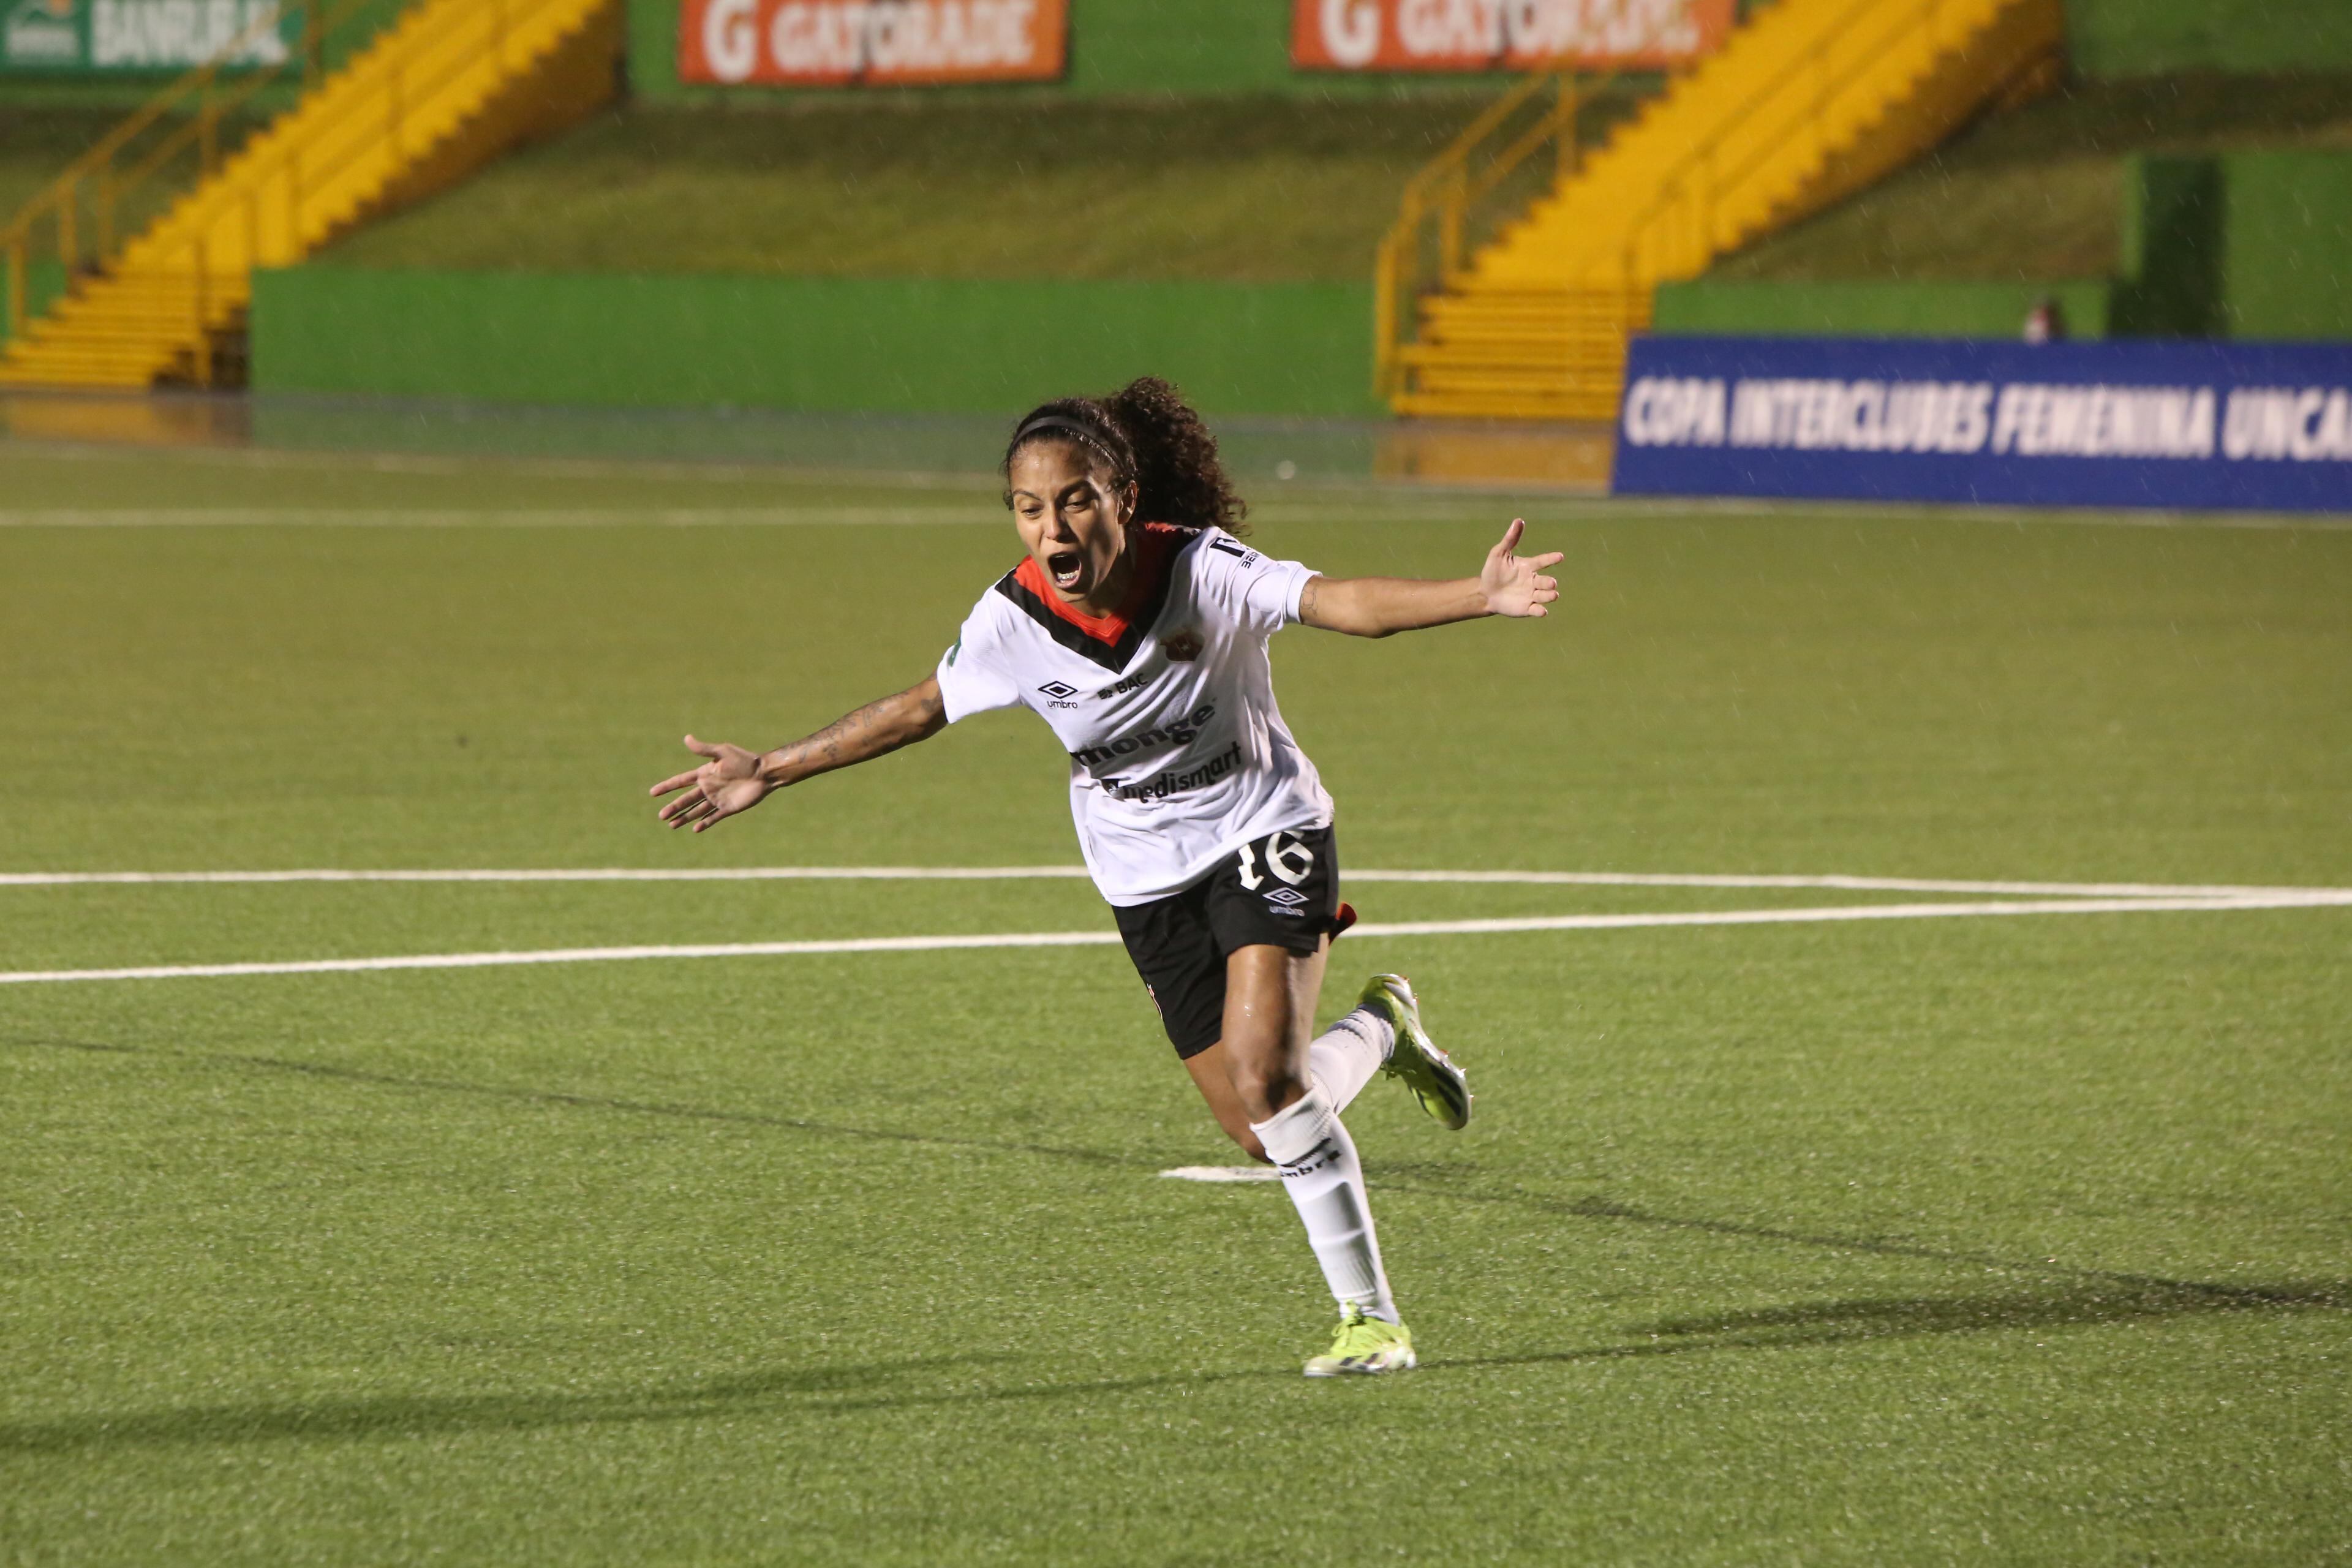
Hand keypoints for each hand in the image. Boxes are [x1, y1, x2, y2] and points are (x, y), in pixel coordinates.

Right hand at [649, 734, 771, 832]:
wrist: (765, 773)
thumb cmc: (745, 760)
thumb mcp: (723, 751)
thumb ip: (704, 749)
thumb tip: (686, 738)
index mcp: (705, 774)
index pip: (681, 781)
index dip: (667, 786)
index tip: (652, 792)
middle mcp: (709, 787)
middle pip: (686, 799)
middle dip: (673, 807)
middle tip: (661, 816)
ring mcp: (718, 799)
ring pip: (697, 811)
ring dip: (684, 817)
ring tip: (671, 825)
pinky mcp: (728, 808)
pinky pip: (713, 817)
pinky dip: (704, 823)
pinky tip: (694, 828)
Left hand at [1479, 519, 1563, 617]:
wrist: (1485, 592)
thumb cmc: (1492, 571)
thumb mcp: (1499, 554)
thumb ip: (1510, 539)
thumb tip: (1518, 520)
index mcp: (1528, 566)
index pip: (1543, 561)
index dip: (1551, 559)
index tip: (1560, 556)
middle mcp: (1533, 581)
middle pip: (1546, 581)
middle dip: (1550, 583)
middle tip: (1551, 583)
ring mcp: (1531, 595)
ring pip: (1545, 595)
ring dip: (1550, 595)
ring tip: (1553, 594)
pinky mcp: (1527, 608)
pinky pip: (1537, 610)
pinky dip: (1540, 611)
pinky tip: (1542, 611)